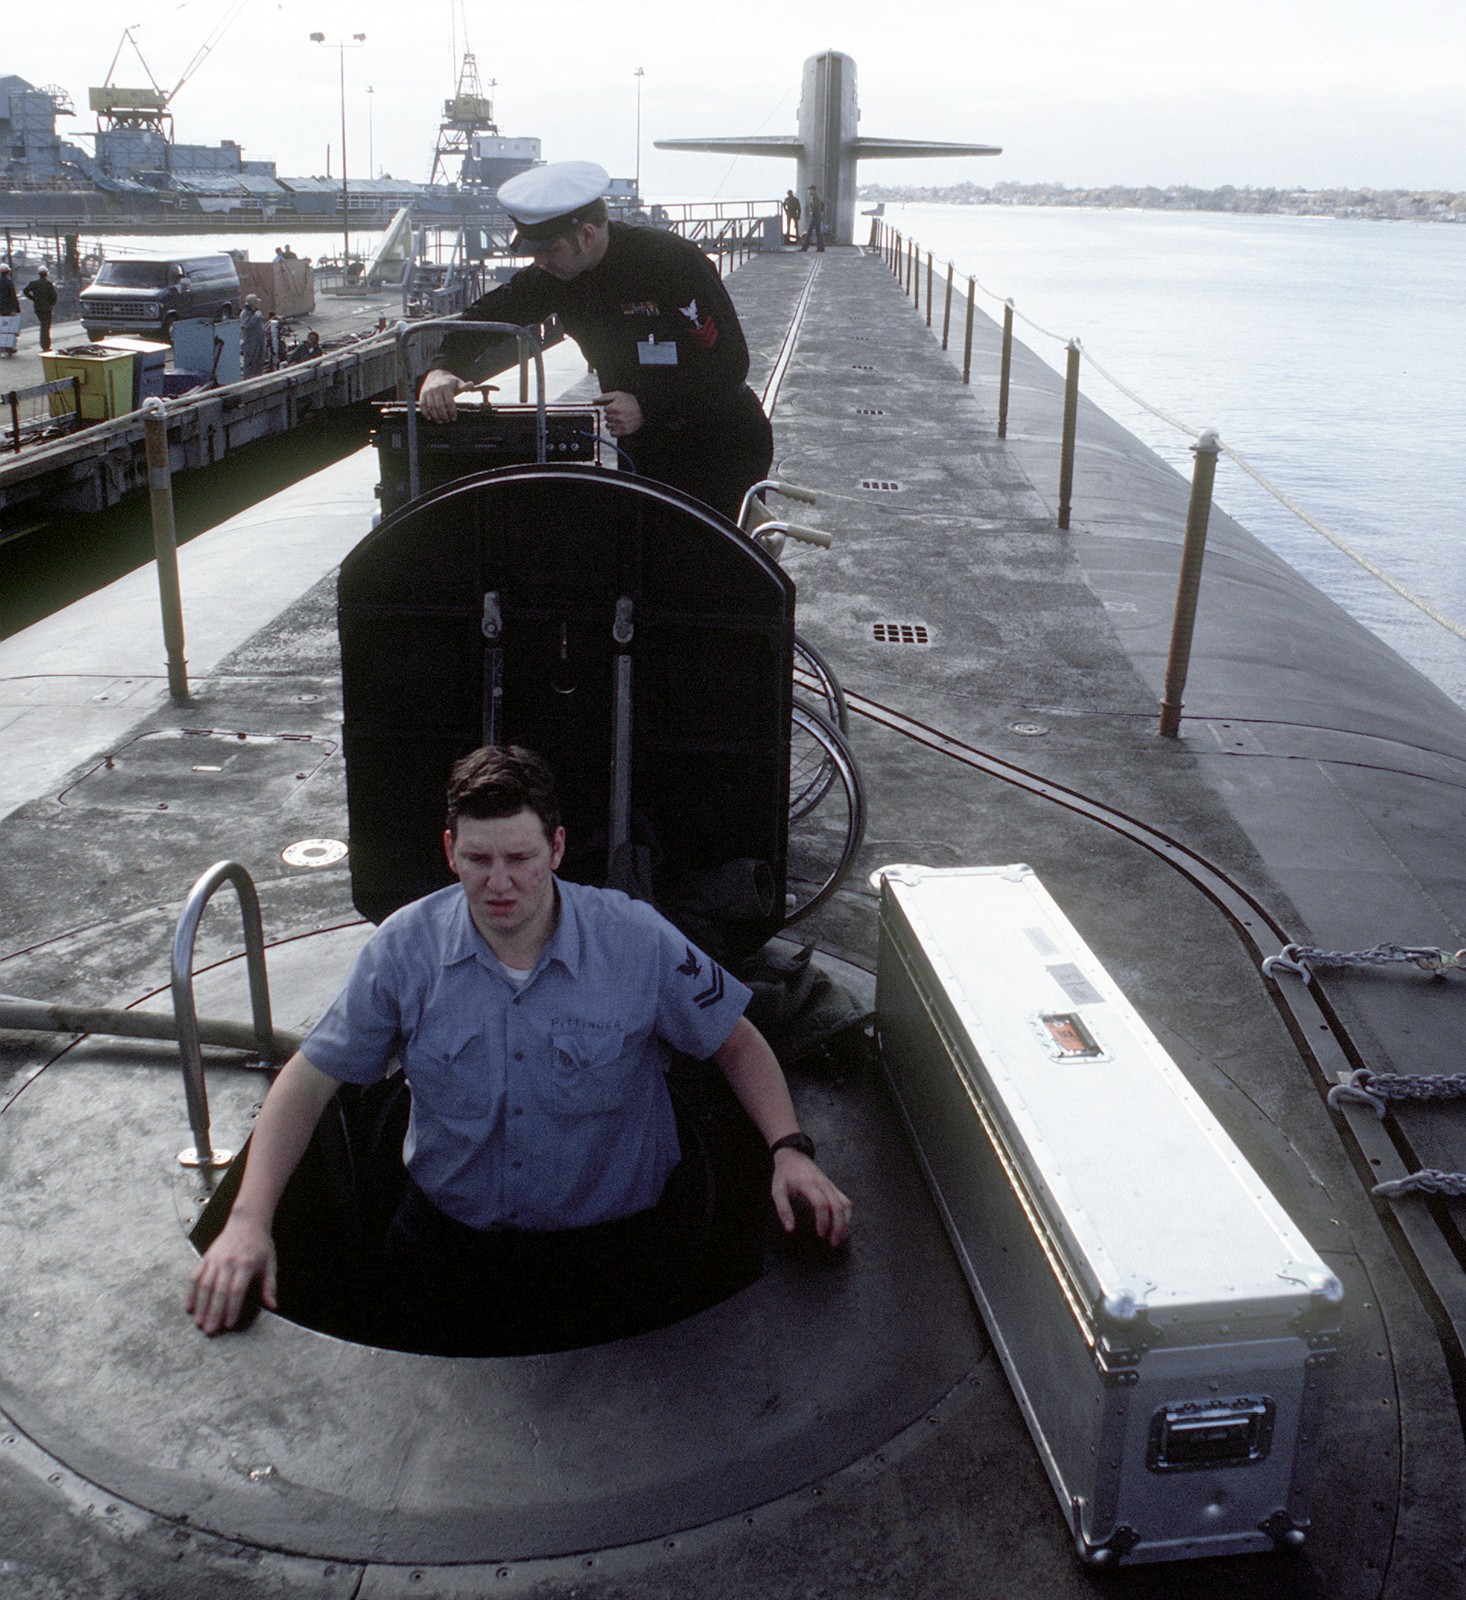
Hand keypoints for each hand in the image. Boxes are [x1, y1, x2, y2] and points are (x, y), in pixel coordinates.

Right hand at [187, 1215, 277, 1334]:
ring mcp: (215, 1259)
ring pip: (204, 1285)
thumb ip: (269, 1286)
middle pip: (218, 1290)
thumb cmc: (260, 1245)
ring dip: (201, 1306)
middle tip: (210, 1331)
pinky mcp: (205, 1258)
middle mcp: (228, 1262)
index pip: (237, 1290)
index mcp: (246, 1264)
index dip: (232, 1308)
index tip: (228, 1324)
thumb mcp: (270, 1263)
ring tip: (199, 1323)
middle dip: (213, 1312)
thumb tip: (272, 1306)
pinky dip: (191, 1292)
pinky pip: (195, 1276)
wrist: (247, 1222)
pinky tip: (190, 1307)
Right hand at [419, 367, 464, 422]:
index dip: (452, 411)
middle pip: (440, 406)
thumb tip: (471, 384)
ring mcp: (428, 391)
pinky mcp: (422, 393)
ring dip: (436, 416)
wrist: (435, 374)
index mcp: (446, 387)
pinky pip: (422, 404)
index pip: (449, 402)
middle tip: (447, 420)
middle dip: (444, 415)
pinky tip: (429, 418)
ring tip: (440, 421)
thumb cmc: (448, 381)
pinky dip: (425, 412)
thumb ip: (464, 386)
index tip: (454, 418)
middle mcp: (436, 389)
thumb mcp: (457, 382)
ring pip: (431, 407)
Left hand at [593, 390, 643, 438]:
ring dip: (612, 423)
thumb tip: (593, 399)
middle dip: (611, 415)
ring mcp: (620, 425)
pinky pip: (613, 434)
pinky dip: (614, 430)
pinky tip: (619, 425)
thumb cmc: (632, 402)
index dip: (610, 407)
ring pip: (608, 426)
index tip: (616, 407)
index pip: (605, 410)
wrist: (644, 410)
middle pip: (606, 418)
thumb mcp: (618, 395)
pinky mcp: (624, 431)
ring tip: (620, 419)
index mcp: (613, 408)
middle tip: (619, 412)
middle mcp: (616, 417)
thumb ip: (604, 397)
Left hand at [772, 1149, 852, 1248]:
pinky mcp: (834, 1186)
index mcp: (808, 1184)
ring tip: (840, 1238)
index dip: (823, 1221)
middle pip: (838, 1206)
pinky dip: (847, 1215)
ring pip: (845, 1204)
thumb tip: (790, 1229)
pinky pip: (846, 1201)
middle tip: (833, 1243)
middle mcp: (823, 1184)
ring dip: (845, 1222)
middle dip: (838, 1226)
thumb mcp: (777, 1190)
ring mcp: (830, 1184)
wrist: (793, 1155)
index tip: (820, 1235)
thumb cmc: (784, 1174)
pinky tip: (843, 1226)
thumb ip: (783, 1209)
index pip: (821, 1204)